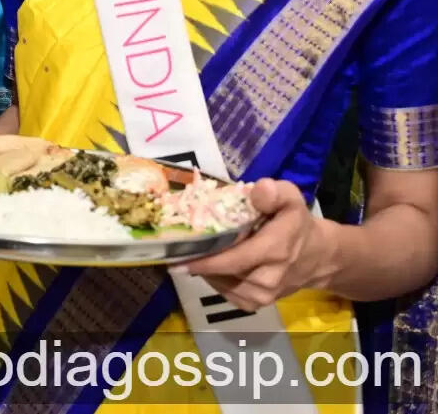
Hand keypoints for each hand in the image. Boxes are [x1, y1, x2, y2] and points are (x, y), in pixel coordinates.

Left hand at [183, 179, 335, 311]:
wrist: (318, 257)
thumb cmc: (296, 224)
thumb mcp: (291, 199)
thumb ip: (275, 192)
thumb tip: (257, 190)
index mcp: (275, 251)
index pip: (232, 260)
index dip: (203, 258)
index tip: (176, 252)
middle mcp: (267, 279)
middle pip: (220, 272)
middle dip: (198, 258)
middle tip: (179, 244)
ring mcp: (261, 296)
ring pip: (218, 283)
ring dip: (204, 268)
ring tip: (195, 250)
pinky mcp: (254, 304)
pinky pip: (223, 292)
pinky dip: (213, 278)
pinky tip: (211, 263)